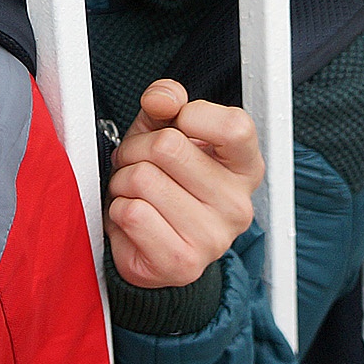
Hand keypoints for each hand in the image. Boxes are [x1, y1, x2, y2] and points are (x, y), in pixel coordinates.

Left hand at [106, 81, 261, 289]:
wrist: (149, 242)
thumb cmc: (162, 179)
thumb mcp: (164, 129)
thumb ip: (166, 101)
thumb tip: (161, 99)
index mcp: (245, 167)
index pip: (234, 126)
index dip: (191, 115)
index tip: (177, 127)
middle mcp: (238, 205)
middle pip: (168, 146)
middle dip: (136, 150)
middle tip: (138, 165)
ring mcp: (214, 238)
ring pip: (142, 178)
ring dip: (123, 181)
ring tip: (135, 194)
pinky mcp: (183, 264)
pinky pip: (131, 213)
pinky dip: (118, 210)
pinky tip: (133, 220)